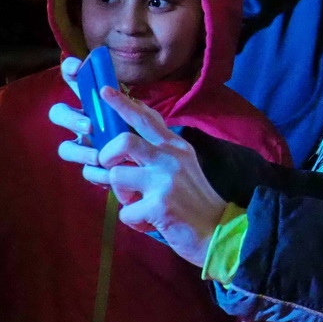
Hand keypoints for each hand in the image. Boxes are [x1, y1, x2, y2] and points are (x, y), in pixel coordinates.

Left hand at [50, 86, 227, 266]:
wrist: (218, 231)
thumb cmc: (195, 200)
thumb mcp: (183, 166)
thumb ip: (159, 152)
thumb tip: (125, 140)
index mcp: (176, 146)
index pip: (146, 118)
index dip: (123, 103)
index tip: (104, 90)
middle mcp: (171, 158)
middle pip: (123, 141)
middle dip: (106, 155)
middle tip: (110, 166)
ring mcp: (165, 181)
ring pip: (116, 175)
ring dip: (120, 194)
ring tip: (138, 202)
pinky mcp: (159, 206)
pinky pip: (125, 211)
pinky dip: (133, 220)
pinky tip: (150, 221)